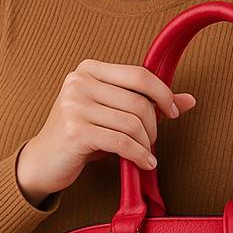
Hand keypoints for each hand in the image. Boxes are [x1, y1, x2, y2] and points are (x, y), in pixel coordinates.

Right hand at [16, 58, 196, 204]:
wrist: (43, 161)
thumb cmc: (81, 135)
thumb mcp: (112, 112)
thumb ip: (148, 102)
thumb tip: (190, 100)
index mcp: (88, 69)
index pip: (139, 75)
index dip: (163, 94)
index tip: (173, 112)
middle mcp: (79, 82)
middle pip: (138, 101)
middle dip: (154, 126)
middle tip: (153, 141)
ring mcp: (74, 105)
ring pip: (132, 123)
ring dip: (146, 143)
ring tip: (146, 153)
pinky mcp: (75, 131)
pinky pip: (122, 142)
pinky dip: (139, 155)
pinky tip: (143, 163)